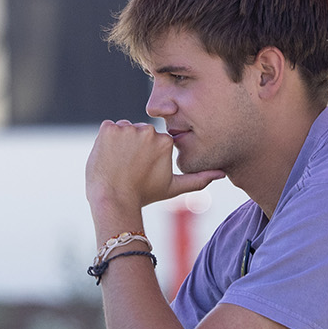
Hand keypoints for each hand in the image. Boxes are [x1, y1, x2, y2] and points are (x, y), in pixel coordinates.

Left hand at [85, 118, 219, 226]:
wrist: (113, 200)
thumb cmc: (144, 195)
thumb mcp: (174, 187)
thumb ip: (198, 179)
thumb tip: (222, 174)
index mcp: (165, 141)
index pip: (153, 139)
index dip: (146, 154)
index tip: (141, 169)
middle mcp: (148, 130)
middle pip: (139, 132)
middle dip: (133, 145)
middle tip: (128, 167)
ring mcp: (127, 128)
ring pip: (123, 130)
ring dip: (119, 142)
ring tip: (118, 163)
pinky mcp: (108, 128)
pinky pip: (108, 129)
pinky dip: (105, 140)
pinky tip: (108, 157)